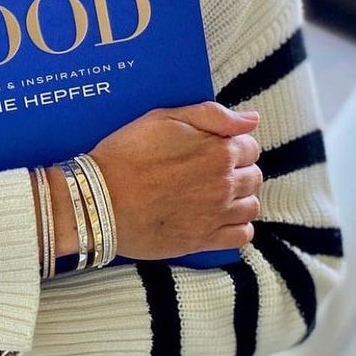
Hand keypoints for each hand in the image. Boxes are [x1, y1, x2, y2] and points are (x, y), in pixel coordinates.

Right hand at [87, 100, 263, 259]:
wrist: (100, 199)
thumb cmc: (127, 154)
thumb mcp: (164, 118)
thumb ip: (212, 115)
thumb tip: (251, 119)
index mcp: (219, 151)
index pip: (251, 146)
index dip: (233, 144)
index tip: (213, 147)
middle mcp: (225, 184)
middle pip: (254, 176)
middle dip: (238, 170)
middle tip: (209, 170)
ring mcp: (217, 215)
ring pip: (251, 206)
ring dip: (239, 198)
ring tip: (213, 194)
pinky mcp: (204, 240)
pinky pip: (242, 235)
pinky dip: (237, 226)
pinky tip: (218, 218)